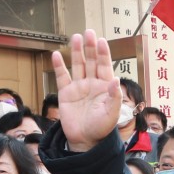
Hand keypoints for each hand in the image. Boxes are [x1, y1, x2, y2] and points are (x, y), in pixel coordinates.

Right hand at [51, 30, 121, 152]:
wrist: (85, 140)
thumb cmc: (101, 128)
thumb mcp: (111, 114)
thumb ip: (114, 97)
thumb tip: (116, 79)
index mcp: (105, 87)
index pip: (105, 66)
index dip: (103, 53)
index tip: (101, 41)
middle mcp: (92, 84)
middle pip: (91, 61)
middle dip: (90, 47)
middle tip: (89, 32)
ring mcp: (79, 87)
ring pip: (77, 65)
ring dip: (76, 52)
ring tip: (75, 37)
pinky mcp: (65, 93)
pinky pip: (62, 77)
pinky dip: (59, 66)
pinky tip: (56, 55)